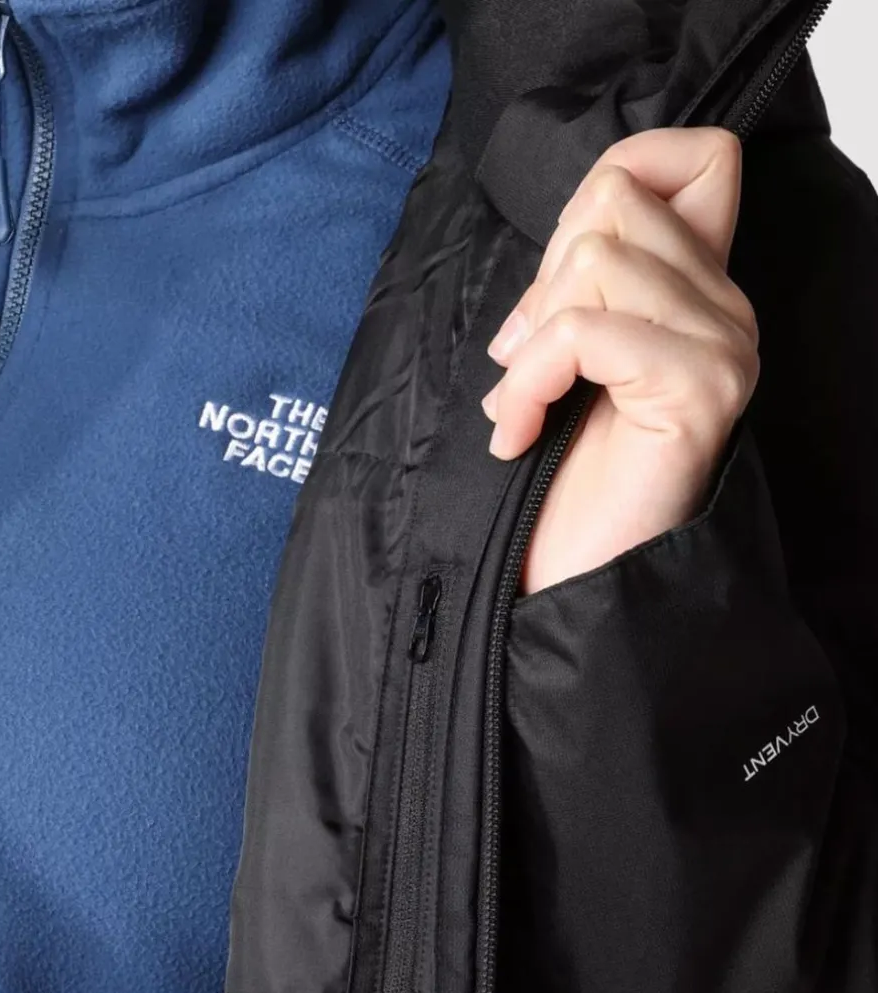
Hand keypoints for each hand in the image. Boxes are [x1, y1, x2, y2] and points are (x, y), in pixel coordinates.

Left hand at [481, 127, 759, 593]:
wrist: (574, 580)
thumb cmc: (562, 482)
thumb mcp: (566, 357)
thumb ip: (585, 282)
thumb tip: (573, 223)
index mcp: (702, 293)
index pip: (694, 155)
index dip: (613, 179)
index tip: (559, 273)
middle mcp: (728, 312)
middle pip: (618, 199)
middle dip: (544, 275)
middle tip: (527, 360)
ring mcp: (721, 350)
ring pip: (597, 255)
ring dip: (529, 338)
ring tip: (521, 404)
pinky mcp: (696, 391)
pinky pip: (583, 331)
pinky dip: (527, 380)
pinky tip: (519, 433)